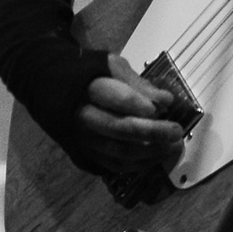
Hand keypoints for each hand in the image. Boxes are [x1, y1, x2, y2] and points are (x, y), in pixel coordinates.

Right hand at [75, 53, 185, 173]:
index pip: (116, 97)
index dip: (141, 103)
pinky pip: (113, 165)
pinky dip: (138, 164)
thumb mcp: (112, 66)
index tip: (167, 103)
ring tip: (173, 146)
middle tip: (176, 131)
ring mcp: (84, 138)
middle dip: (152, 131)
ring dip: (150, 152)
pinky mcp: (85, 153)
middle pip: (119, 128)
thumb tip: (165, 100)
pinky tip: (156, 157)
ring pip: (118, 151)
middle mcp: (84, 116)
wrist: (56, 90)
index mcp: (90, 89)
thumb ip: (138, 83)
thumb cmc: (92, 76)